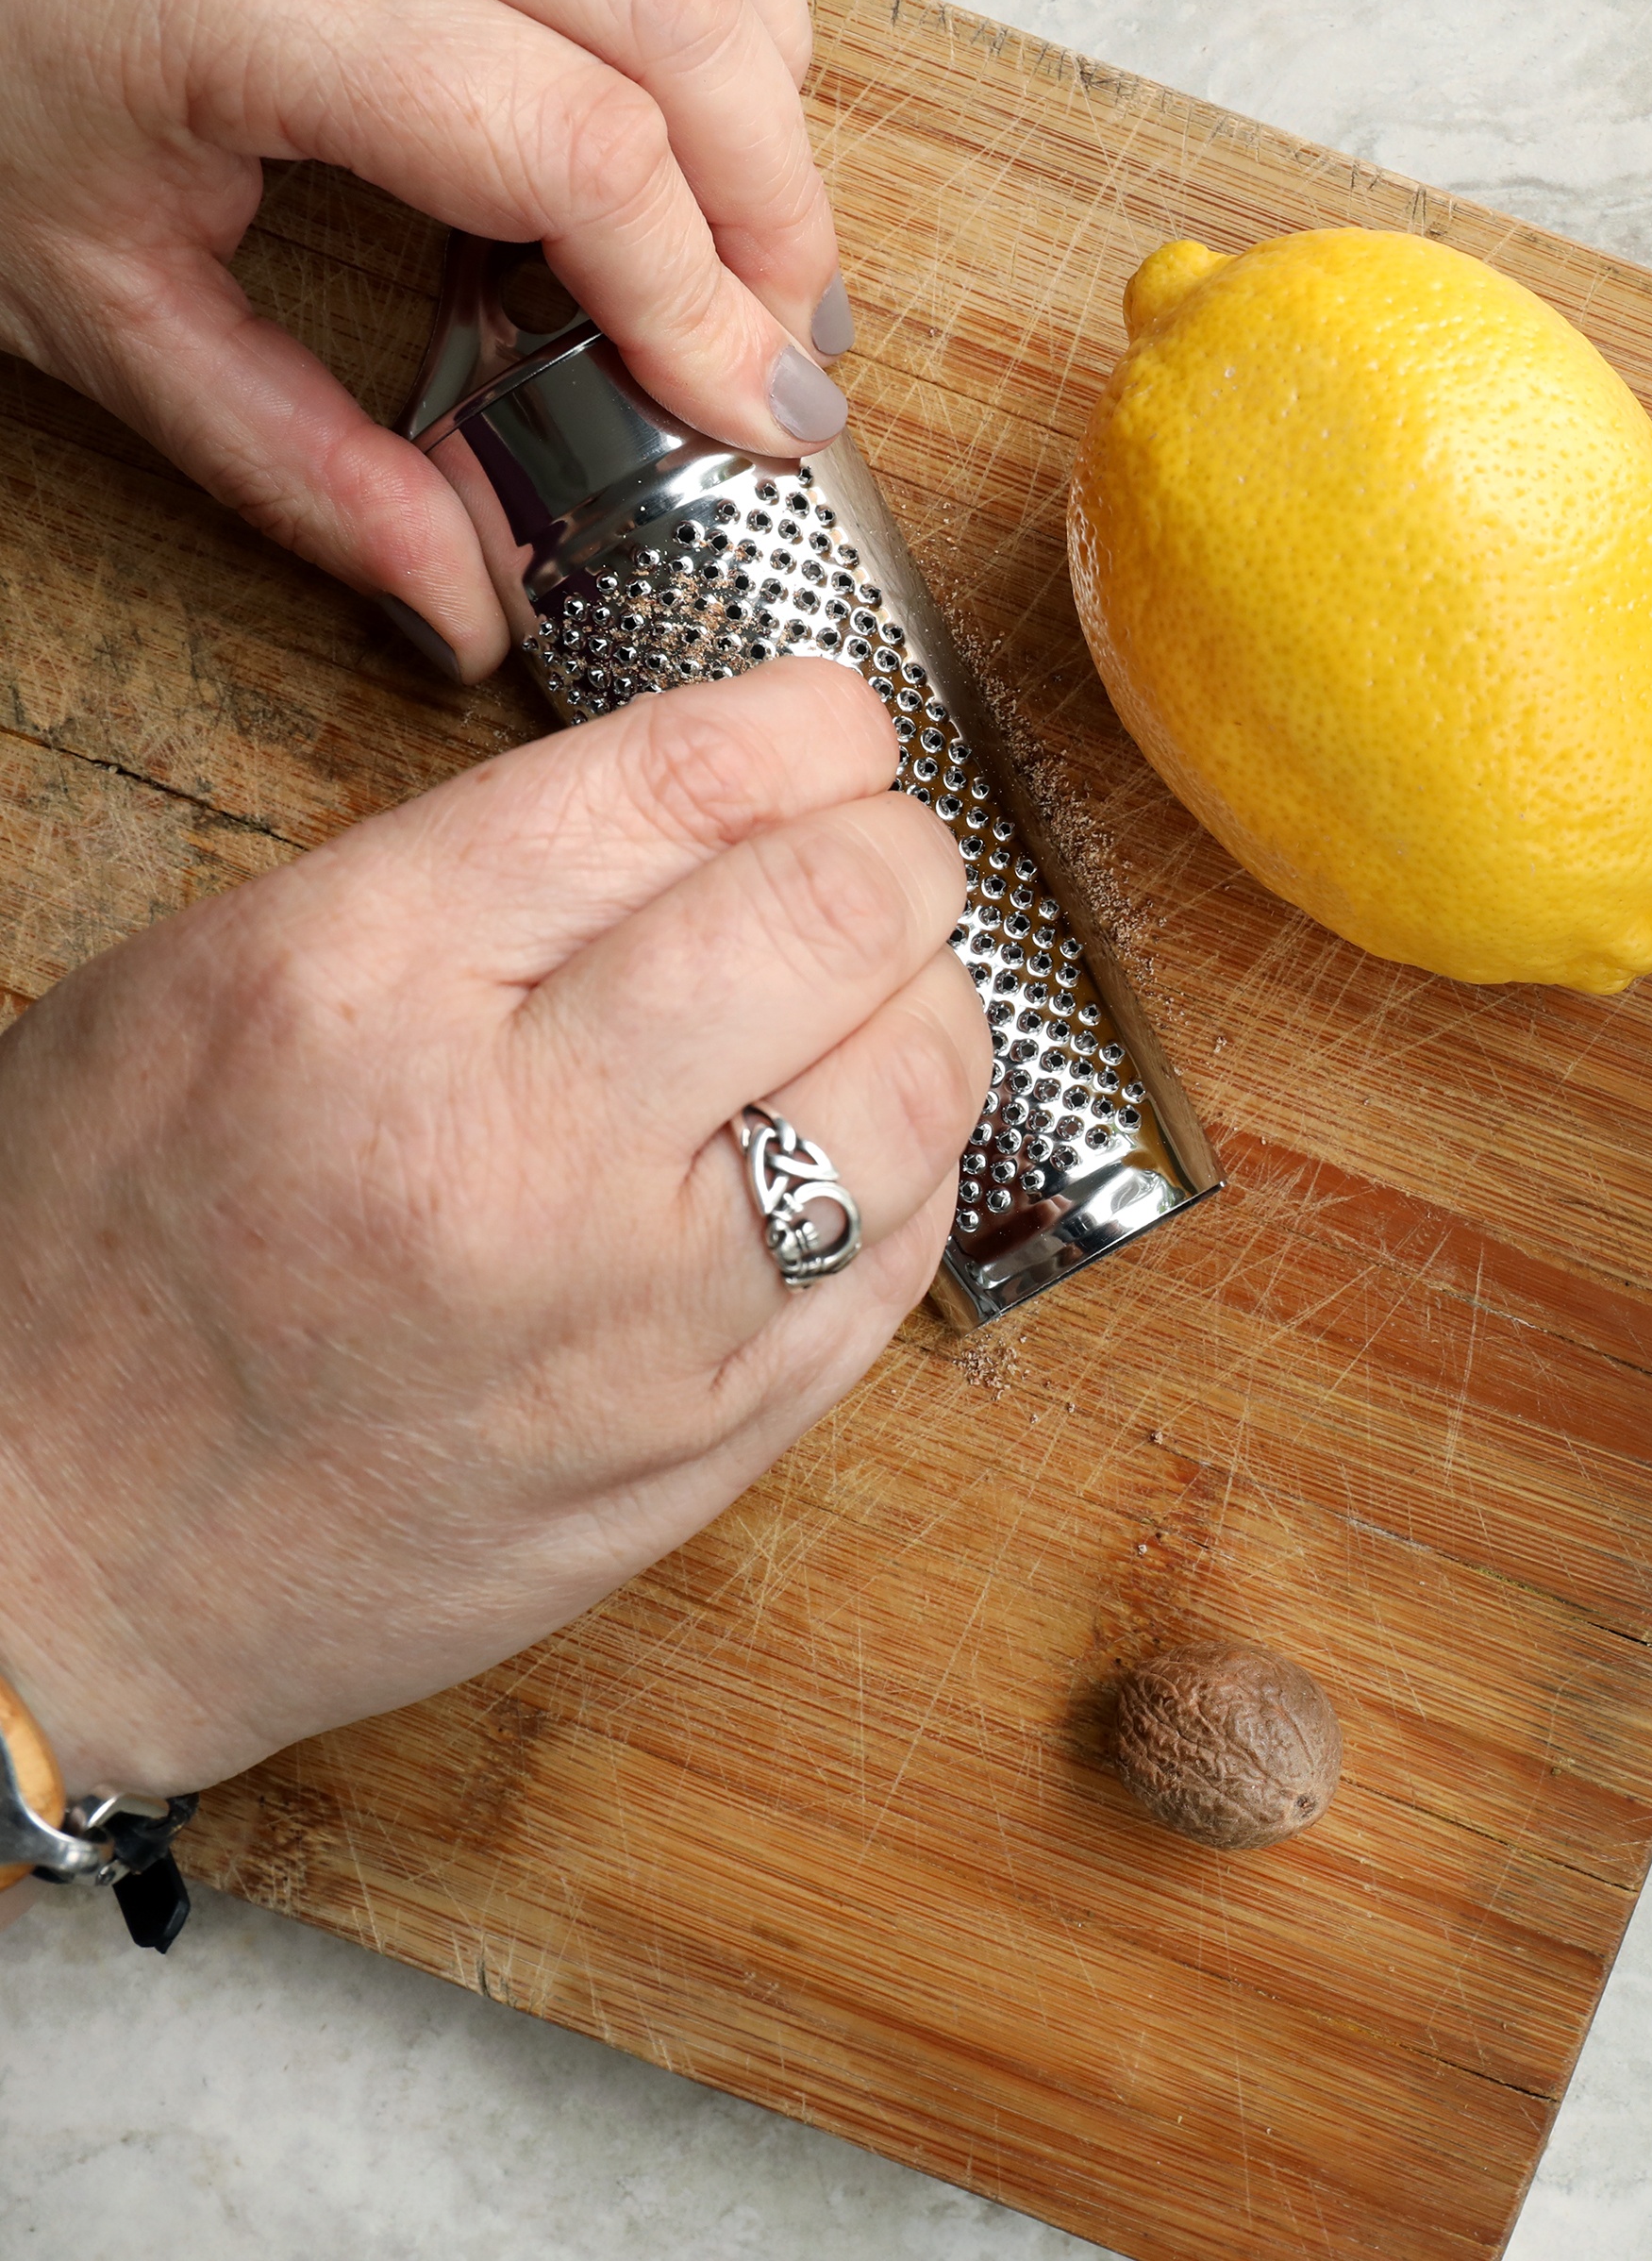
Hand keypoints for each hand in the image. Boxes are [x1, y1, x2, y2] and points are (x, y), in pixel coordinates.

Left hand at [0, 0, 845, 682]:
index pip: (577, 149)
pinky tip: (677, 143)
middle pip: (688, 36)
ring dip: (761, 119)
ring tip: (744, 263)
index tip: (757, 421)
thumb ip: (288, 458)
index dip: (698, 301)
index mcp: (261, 4)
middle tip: (783, 366)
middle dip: (776, 219)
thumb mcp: (86, 298)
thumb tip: (461, 603)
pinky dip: (709, 42)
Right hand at [0, 660, 989, 1796]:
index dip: (811, 725)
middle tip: (875, 855)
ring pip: (922, 1082)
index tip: (833, 728)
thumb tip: (717, 797)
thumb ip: (469, 882)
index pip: (686, 783)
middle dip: (895, 849)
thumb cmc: (96, 1256)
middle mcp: (523, 1146)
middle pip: (842, 913)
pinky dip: (913, 1159)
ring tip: (867, 1001)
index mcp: (361, 983)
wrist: (50, 1562)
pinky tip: (851, 1139)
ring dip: (928, 1004)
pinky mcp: (712, 1439)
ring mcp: (640, 1314)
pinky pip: (908, 1250)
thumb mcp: (215, 982)